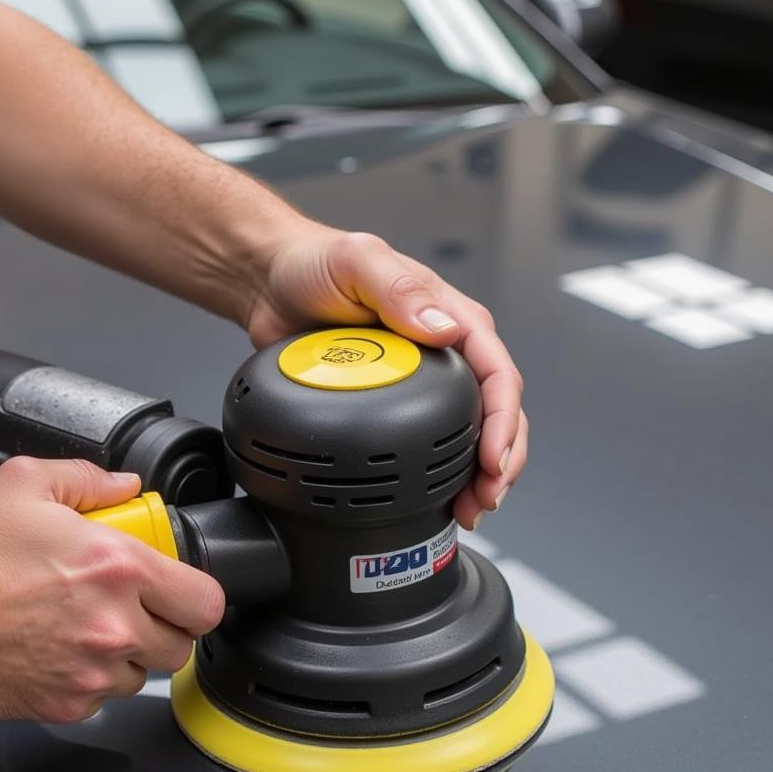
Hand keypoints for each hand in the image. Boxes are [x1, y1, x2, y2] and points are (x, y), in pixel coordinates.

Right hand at [0, 457, 223, 721]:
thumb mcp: (26, 485)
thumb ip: (89, 480)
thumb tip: (126, 485)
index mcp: (119, 568)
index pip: (206, 601)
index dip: (199, 597)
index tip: (184, 592)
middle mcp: (114, 625)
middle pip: (182, 646)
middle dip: (166, 627)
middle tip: (137, 610)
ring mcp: (91, 672)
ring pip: (144, 676)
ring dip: (128, 656)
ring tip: (89, 628)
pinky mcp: (65, 705)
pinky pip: (103, 699)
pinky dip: (91, 682)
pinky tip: (61, 653)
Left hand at [248, 225, 526, 528]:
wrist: (269, 285)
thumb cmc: (314, 263)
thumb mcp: (358, 263)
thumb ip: (398, 289)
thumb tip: (443, 328)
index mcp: (449, 315)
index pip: (497, 372)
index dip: (503, 420)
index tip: (492, 458)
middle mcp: (445, 351)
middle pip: (495, 411)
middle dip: (501, 459)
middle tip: (486, 497)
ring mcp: (422, 381)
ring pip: (469, 433)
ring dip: (477, 475)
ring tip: (472, 508)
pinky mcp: (393, 403)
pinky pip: (429, 442)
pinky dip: (442, 474)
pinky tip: (442, 497)